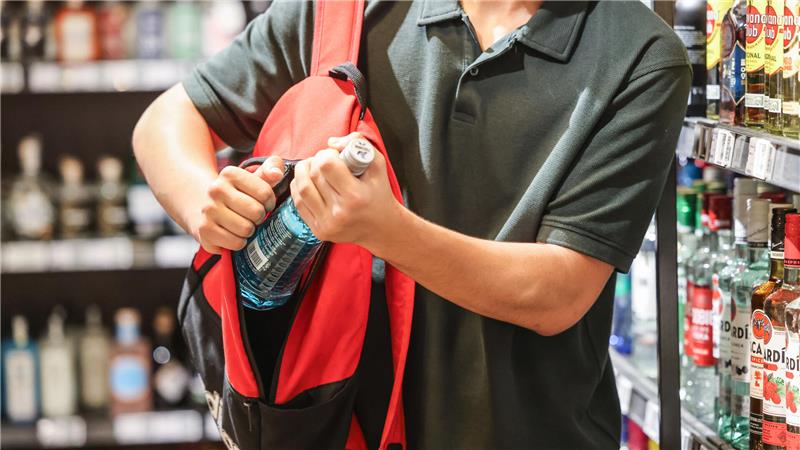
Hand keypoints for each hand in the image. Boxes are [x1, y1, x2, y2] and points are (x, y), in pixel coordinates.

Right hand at [191, 156, 284, 253]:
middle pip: (256, 212)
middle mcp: (216, 190)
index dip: (269, 202)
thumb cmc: (237, 194)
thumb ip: (271, 168)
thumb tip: (277, 173)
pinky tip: (233, 234)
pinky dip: (239, 242)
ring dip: (250, 231)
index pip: (265, 192)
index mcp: (230, 174)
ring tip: (242, 224)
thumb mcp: (253, 178)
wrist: (203, 206)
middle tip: (252, 216)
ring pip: (246, 229)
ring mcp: (208, 210)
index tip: (262, 203)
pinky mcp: (204, 230)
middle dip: (259, 217)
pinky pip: (236, 243)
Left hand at [290, 132, 400, 247]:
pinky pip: (299, 202)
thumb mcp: (377, 165)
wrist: (381, 228)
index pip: (326, 165)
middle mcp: (340, 212)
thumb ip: (358, 143)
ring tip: (314, 167)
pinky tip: (309, 181)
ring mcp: (328, 224)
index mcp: (356, 196)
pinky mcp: (319, 230)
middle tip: (325, 160)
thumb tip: (331, 142)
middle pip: (313, 175)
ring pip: (301, 188)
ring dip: (303, 171)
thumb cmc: (379, 194)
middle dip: (316, 161)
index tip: (334, 155)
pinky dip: (299, 187)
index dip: (326, 154)